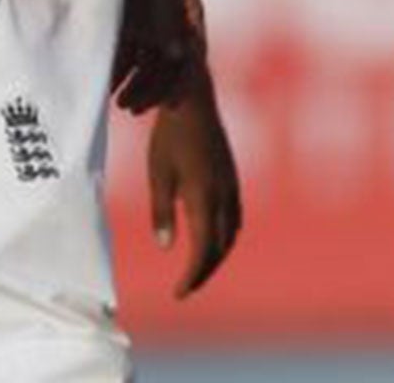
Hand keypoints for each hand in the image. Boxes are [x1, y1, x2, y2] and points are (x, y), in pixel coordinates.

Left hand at [148, 86, 241, 298]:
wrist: (192, 98)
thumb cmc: (169, 135)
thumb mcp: (158, 174)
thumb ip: (162, 212)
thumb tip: (168, 247)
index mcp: (204, 197)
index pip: (203, 250)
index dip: (192, 276)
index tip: (178, 294)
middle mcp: (223, 194)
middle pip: (221, 247)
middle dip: (204, 271)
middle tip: (185, 288)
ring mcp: (231, 184)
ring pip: (231, 233)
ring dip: (217, 255)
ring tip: (197, 268)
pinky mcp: (231, 176)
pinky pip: (235, 216)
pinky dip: (225, 236)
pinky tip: (212, 236)